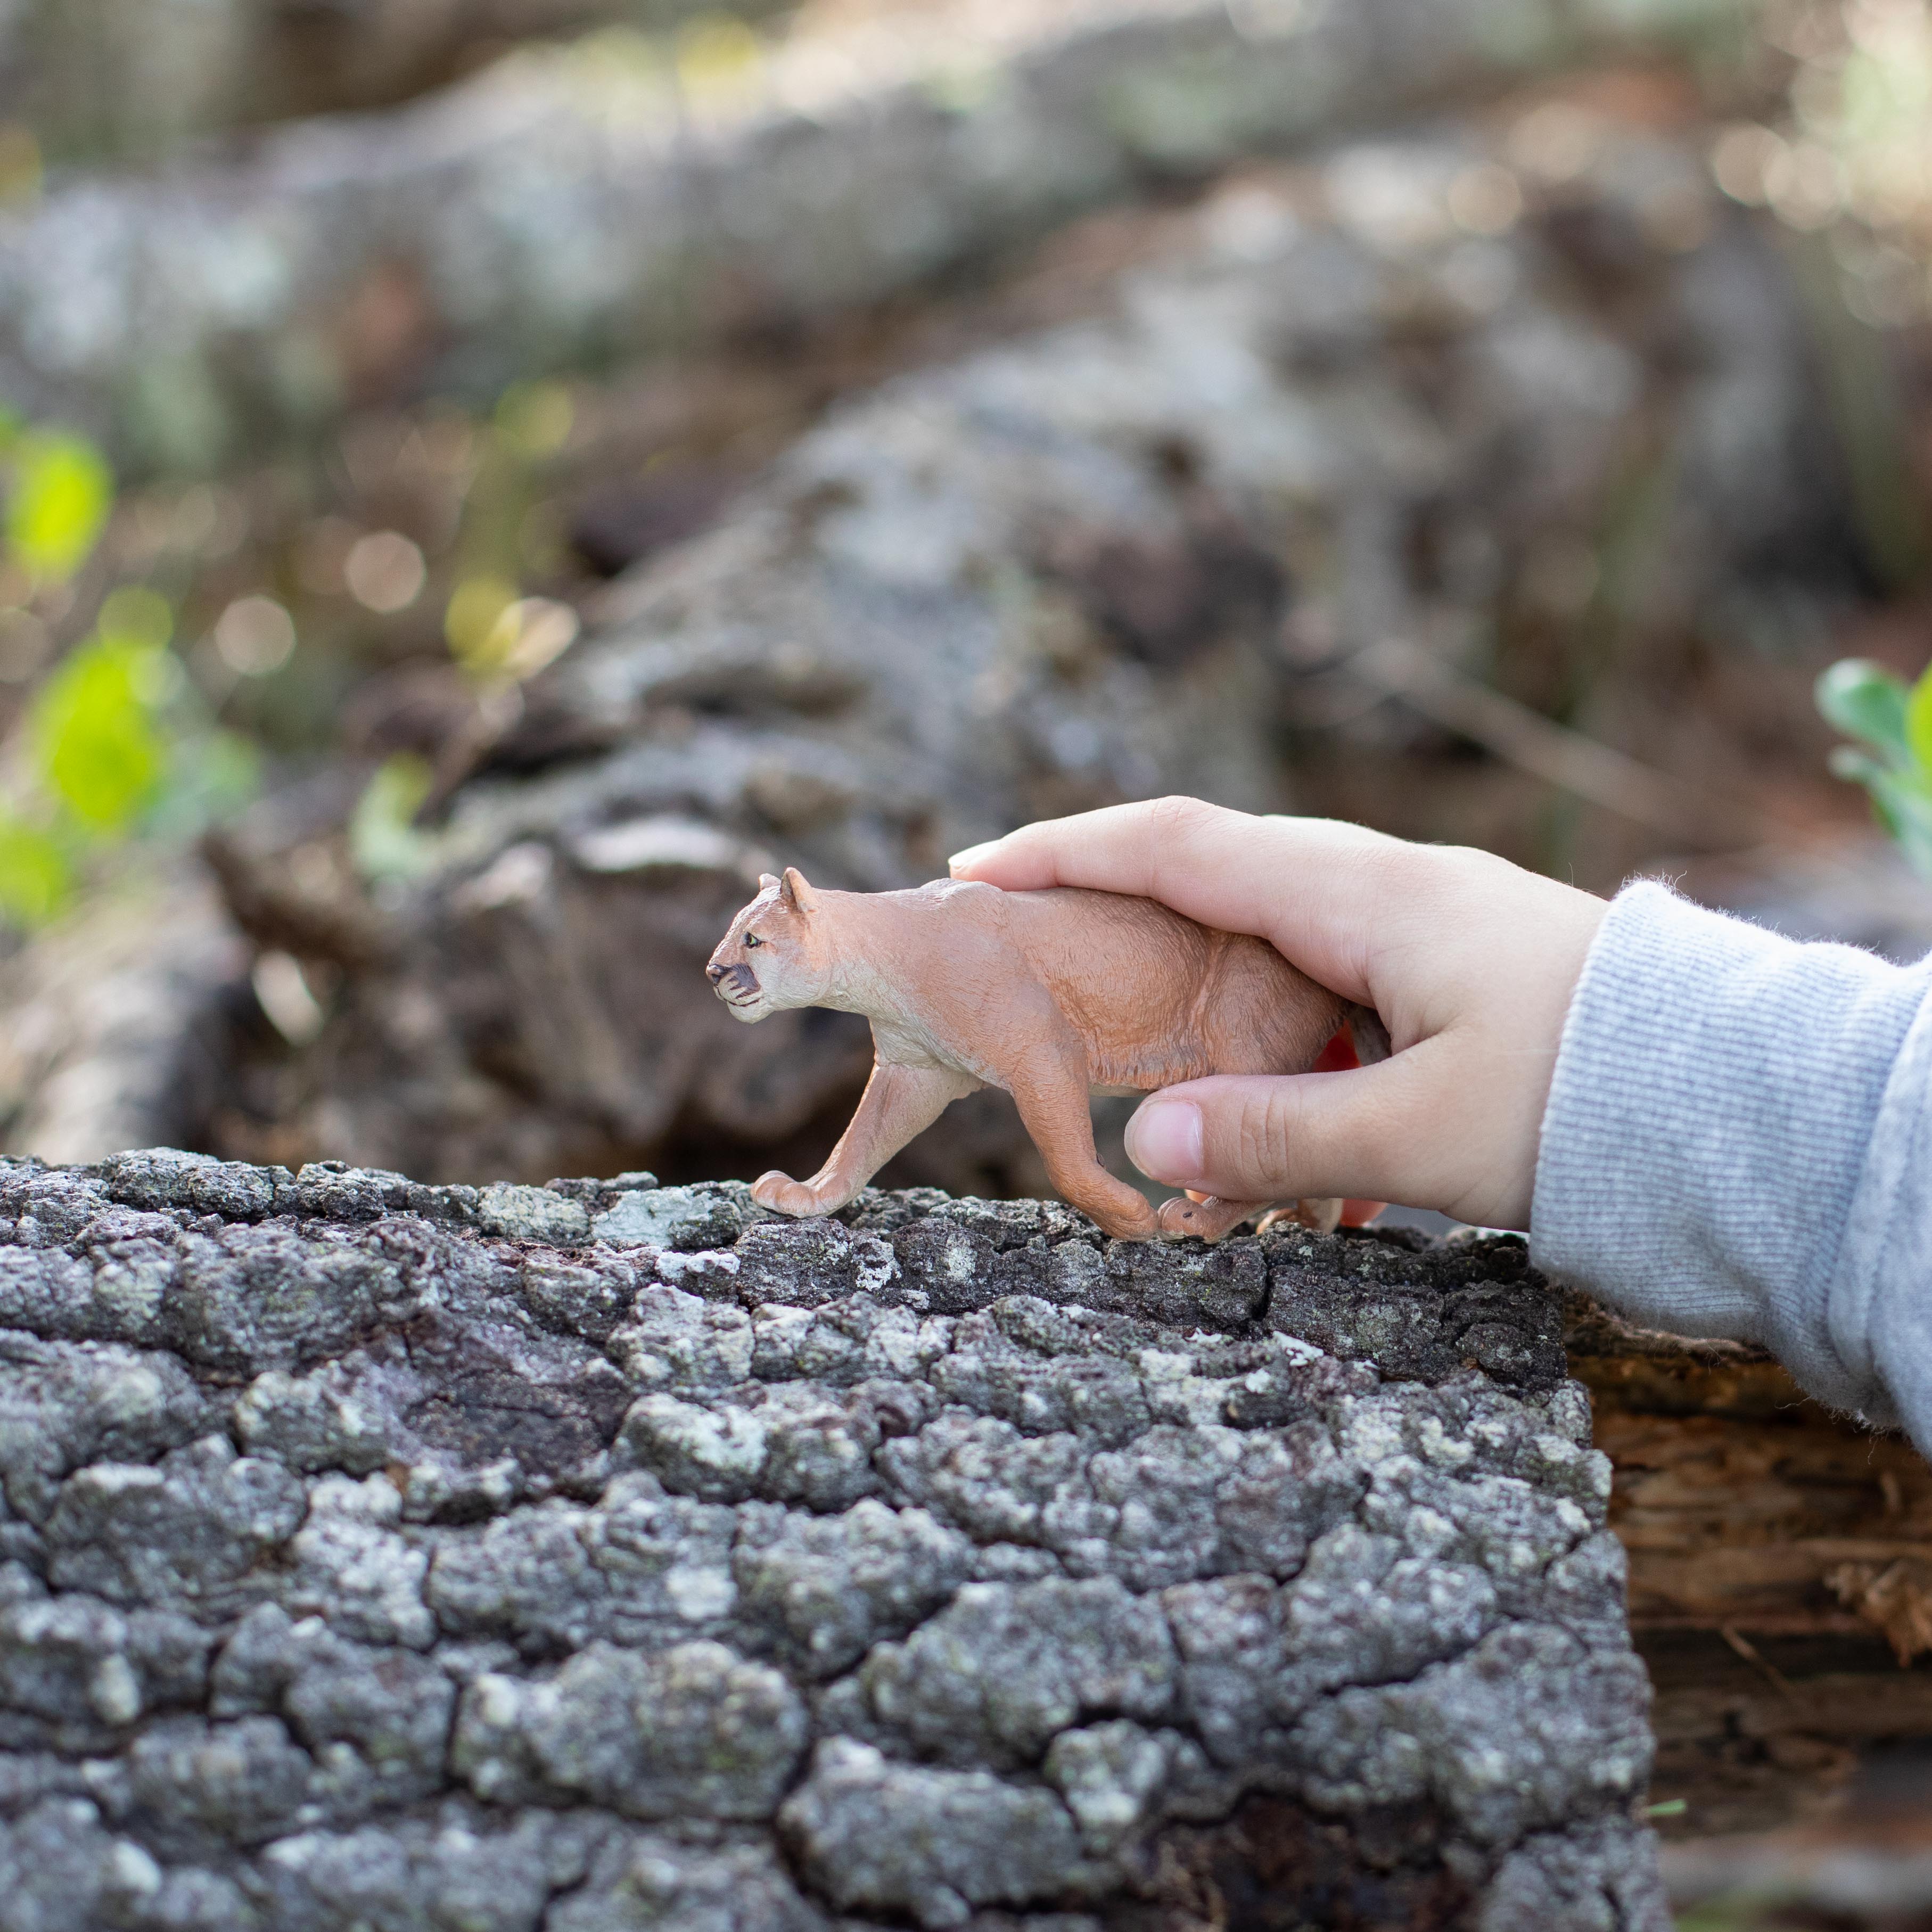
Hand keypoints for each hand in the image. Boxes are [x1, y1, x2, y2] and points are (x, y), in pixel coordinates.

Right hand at [949, 799, 1606, 1229]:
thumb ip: (1272, 1138)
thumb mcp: (1421, 1134)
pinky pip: (1338, 989)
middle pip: (1218, 872)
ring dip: (1213, 1002)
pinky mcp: (1458, 971)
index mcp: (1365, 896)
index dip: (1068, 851)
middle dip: (1118, 905)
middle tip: (1038, 945)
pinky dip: (1290, 1045)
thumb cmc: (1594, 1101)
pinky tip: (1302, 1135)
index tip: (978, 867)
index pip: (1181, 846)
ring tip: (1166, 1073)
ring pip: (1279, 943)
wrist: (1742, 1099)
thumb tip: (1141, 1141)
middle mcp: (1390, 888)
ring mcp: (1428, 924)